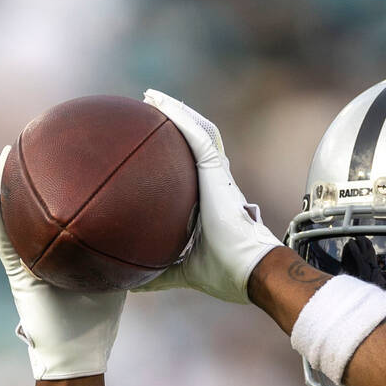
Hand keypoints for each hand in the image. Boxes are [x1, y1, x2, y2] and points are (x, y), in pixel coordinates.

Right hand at [0, 146, 125, 378]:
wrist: (78, 356)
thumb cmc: (100, 323)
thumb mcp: (120, 281)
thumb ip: (133, 257)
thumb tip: (164, 232)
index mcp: (66, 249)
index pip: (66, 209)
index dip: (69, 184)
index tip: (79, 153)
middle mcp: (43, 249)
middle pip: (37, 205)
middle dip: (37, 175)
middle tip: (41, 137)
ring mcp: (27, 260)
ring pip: (13, 215)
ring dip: (7, 184)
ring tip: (9, 152)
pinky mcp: (16, 275)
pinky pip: (4, 242)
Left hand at [135, 89, 280, 302]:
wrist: (253, 271)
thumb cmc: (228, 273)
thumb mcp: (185, 272)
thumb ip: (160, 275)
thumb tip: (132, 286)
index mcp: (213, 207)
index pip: (196, 177)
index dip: (178, 162)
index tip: (156, 154)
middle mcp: (219, 186)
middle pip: (198, 148)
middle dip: (177, 129)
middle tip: (151, 117)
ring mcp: (219, 177)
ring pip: (198, 133)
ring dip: (176, 114)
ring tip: (153, 99)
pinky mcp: (217, 172)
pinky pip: (195, 135)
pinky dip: (178, 116)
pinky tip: (158, 101)